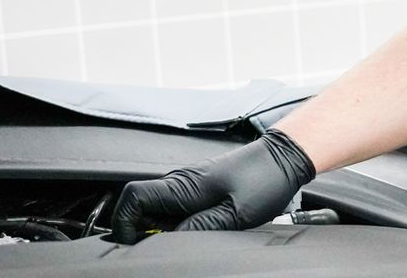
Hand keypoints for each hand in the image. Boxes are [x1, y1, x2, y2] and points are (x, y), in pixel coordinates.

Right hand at [109, 128, 315, 243]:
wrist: (283, 158)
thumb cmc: (264, 182)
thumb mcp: (235, 214)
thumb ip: (200, 228)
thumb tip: (170, 241)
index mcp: (183, 186)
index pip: (133, 198)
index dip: (123, 222)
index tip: (132, 243)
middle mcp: (180, 180)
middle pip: (140, 205)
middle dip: (141, 229)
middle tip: (159, 248)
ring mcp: (188, 182)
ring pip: (157, 207)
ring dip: (160, 227)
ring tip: (183, 239)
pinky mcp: (199, 186)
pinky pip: (175, 205)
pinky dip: (176, 221)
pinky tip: (196, 229)